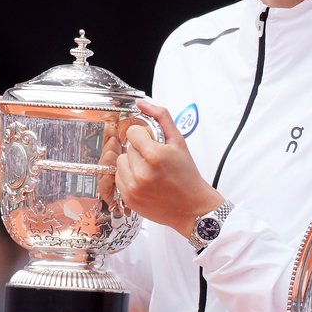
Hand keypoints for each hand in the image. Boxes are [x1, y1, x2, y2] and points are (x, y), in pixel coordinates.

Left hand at [115, 100, 223, 237]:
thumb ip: (161, 118)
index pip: (133, 132)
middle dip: (139, 150)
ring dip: (132, 164)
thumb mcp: (179, 142)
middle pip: (127, 148)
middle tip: (155, 159)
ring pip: (120, 162)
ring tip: (149, 170)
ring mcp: (133, 187)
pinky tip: (144, 181)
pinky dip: (129, 177)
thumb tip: (141, 104)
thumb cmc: (187, 175)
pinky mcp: (129, 198)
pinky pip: (119, 178)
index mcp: (155, 156)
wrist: (192, 207)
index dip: (144, 136)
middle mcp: (142, 173)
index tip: (154, 143)